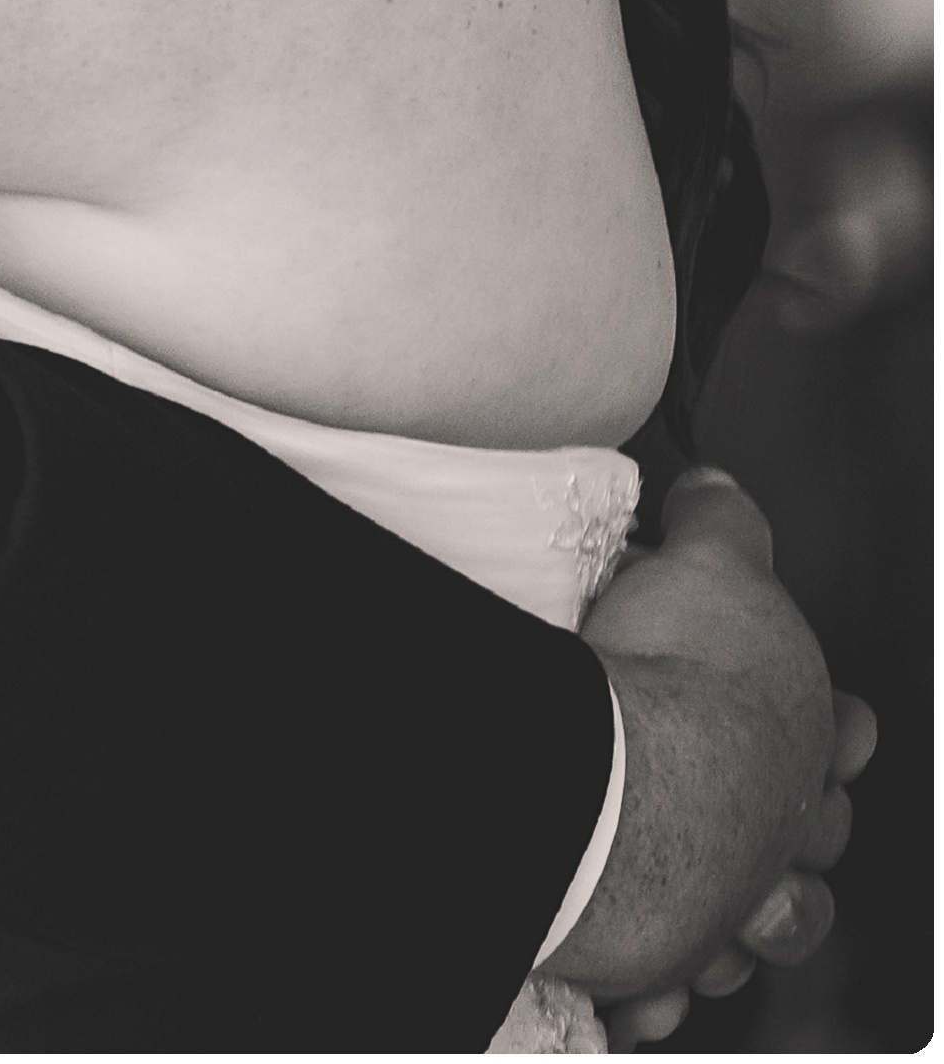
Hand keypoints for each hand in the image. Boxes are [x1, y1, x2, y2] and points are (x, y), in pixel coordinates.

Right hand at [557, 470, 870, 1033]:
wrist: (628, 780)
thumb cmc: (682, 681)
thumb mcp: (712, 566)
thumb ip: (722, 527)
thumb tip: (719, 492)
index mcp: (797, 738)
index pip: (845, 741)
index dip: (844, 735)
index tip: (848, 730)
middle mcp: (774, 829)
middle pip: (814, 849)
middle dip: (802, 842)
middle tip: (778, 826)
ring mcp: (723, 901)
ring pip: (756, 932)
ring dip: (738, 924)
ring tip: (719, 916)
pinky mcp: (654, 953)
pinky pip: (663, 984)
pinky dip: (654, 985)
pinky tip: (642, 981)